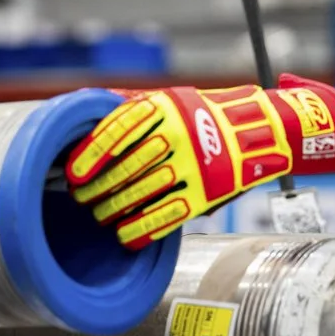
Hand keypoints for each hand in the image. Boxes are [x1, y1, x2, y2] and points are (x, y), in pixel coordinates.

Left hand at [65, 75, 334, 249]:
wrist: (260, 130)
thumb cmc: (204, 115)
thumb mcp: (171, 100)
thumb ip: (134, 110)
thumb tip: (89, 124)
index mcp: (165, 107)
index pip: (118, 130)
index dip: (92, 154)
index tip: (73, 174)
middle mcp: (179, 133)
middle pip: (128, 165)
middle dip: (100, 187)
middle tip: (82, 199)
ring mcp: (195, 164)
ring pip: (145, 191)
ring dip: (116, 208)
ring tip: (100, 216)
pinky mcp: (209, 191)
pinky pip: (170, 213)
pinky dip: (145, 227)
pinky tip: (127, 235)